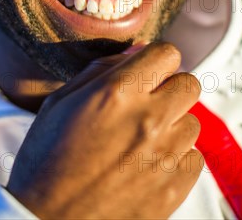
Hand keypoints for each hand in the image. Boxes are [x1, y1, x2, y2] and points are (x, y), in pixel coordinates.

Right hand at [7, 42, 202, 218]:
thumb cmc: (46, 161)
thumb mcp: (62, 101)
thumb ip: (103, 69)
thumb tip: (137, 52)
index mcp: (118, 93)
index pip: (167, 54)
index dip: (157, 59)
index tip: (149, 70)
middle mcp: (148, 120)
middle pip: (190, 84)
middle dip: (171, 87)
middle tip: (149, 102)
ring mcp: (164, 157)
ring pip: (193, 122)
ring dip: (174, 125)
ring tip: (144, 139)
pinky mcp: (173, 189)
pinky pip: (194, 159)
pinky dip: (177, 158)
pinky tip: (150, 164)